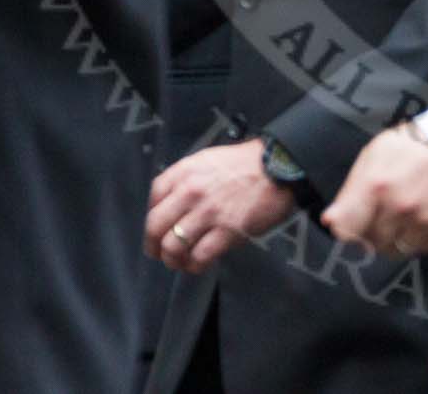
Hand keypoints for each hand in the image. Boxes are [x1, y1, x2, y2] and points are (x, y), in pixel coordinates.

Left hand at [145, 139, 294, 274]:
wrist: (278, 167)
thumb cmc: (245, 164)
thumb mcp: (207, 161)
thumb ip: (185, 179)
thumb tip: (170, 203)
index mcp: (184, 172)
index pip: (151, 199)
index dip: (149, 219)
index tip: (154, 230)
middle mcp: (191, 192)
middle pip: (154, 227)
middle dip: (153, 245)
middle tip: (159, 253)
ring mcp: (209, 213)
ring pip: (173, 246)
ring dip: (172, 260)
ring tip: (179, 262)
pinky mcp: (228, 231)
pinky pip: (200, 257)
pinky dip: (194, 266)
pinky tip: (197, 265)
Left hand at [322, 125, 427, 258]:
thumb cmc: (415, 145)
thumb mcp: (376, 153)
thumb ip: (351, 189)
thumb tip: (331, 220)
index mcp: (377, 186)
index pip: (347, 230)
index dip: (345, 228)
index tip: (349, 224)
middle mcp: (401, 209)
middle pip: (370, 243)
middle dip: (370, 232)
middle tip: (382, 212)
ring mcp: (425, 223)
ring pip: (395, 249)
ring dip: (394, 237)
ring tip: (404, 213)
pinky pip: (422, 249)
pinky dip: (418, 238)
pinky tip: (423, 216)